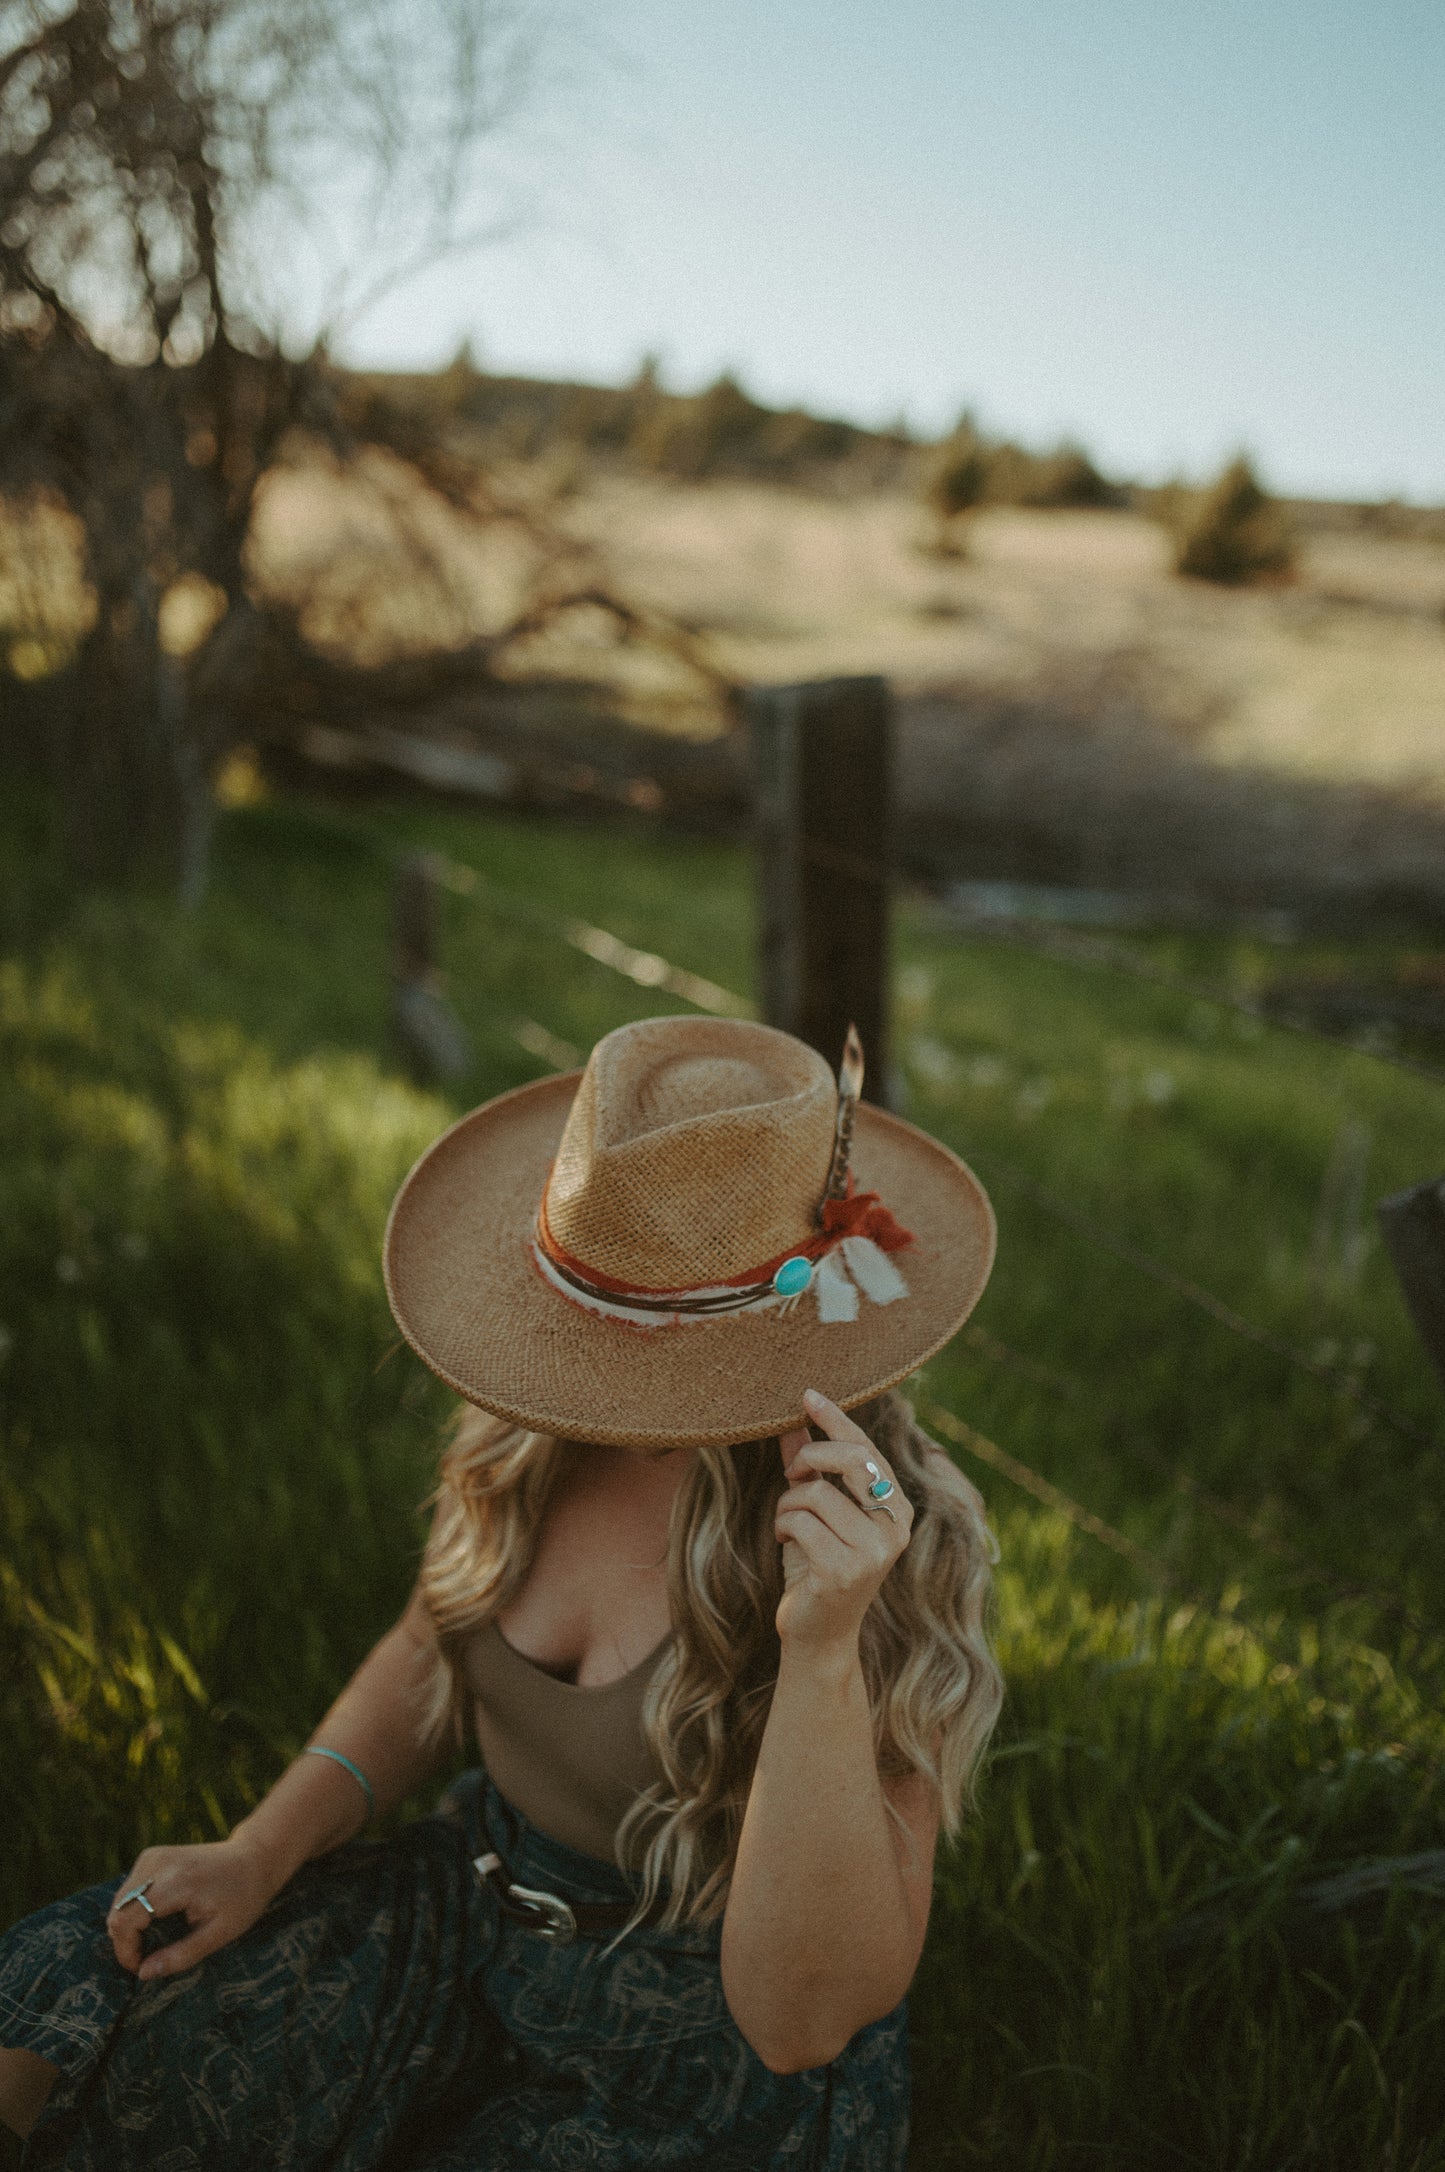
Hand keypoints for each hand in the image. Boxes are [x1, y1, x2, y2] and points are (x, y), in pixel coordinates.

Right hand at [107, 1836, 280, 1981]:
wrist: (254, 1858)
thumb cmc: (243, 1897)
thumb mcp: (219, 1934)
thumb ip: (181, 1956)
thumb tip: (143, 1973)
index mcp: (176, 1882)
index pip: (125, 1919)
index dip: (126, 1950)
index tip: (141, 1968)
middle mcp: (158, 1863)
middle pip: (117, 1910)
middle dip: (125, 1941)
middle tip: (147, 1959)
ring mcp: (153, 1856)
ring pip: (119, 1901)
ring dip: (127, 1926)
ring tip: (152, 1942)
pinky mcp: (152, 1855)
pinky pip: (128, 1890)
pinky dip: (132, 1910)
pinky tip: (154, 1921)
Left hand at [774, 1389, 914, 1656]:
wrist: (819, 1635)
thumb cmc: (817, 1568)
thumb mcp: (816, 1514)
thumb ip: (810, 1471)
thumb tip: (792, 1425)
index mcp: (897, 1509)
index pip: (868, 1450)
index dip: (837, 1420)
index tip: (808, 1395)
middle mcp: (895, 1528)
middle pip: (852, 1460)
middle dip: (810, 1458)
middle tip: (792, 1474)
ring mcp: (873, 1552)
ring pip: (815, 1494)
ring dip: (788, 1505)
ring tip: (789, 1525)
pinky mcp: (844, 1570)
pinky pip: (800, 1522)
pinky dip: (783, 1526)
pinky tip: (788, 1544)